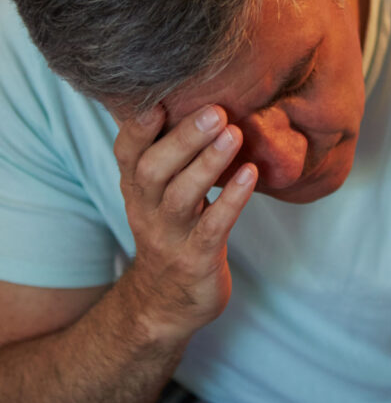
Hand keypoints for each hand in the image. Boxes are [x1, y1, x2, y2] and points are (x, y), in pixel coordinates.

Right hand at [113, 104, 256, 342]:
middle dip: (183, 138)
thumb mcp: (160, 196)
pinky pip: (213, 226)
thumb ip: (170, 157)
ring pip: (181, 196)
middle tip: (215, 110)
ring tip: (234, 134)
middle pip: (154, 169)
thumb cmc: (172, 233)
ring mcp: (170, 236)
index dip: (138, 126)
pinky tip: (250, 174)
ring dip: (208, 163)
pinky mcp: (196, 258)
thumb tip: (197, 103)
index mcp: (136, 189)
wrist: (166, 304)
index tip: (158, 97)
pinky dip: (232, 199)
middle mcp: (146, 210)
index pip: (127, 152)